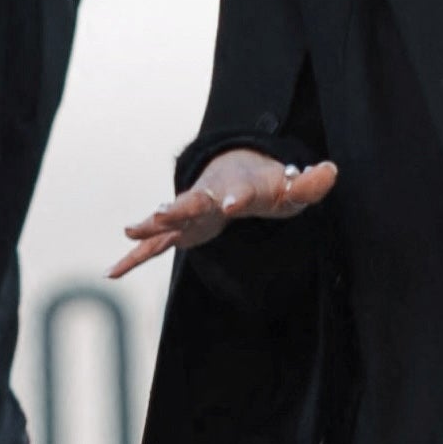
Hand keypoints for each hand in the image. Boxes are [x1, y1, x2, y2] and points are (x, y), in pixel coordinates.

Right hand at [110, 149, 338, 278]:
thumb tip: (330, 171)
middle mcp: (207, 197)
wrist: (239, 173)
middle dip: (178, 208)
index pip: (236, 192)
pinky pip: (154, 246)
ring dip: (151, 225)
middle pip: (191, 202)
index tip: (231, 204)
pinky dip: (134, 257)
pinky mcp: (181, 230)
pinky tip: (112, 272)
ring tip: (131, 230)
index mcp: (236, 187)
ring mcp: (190, 213)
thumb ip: (310, 183)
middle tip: (162, 212)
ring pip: (169, 221)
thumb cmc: (268, 184)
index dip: (235, 198)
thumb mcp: (293, 187)